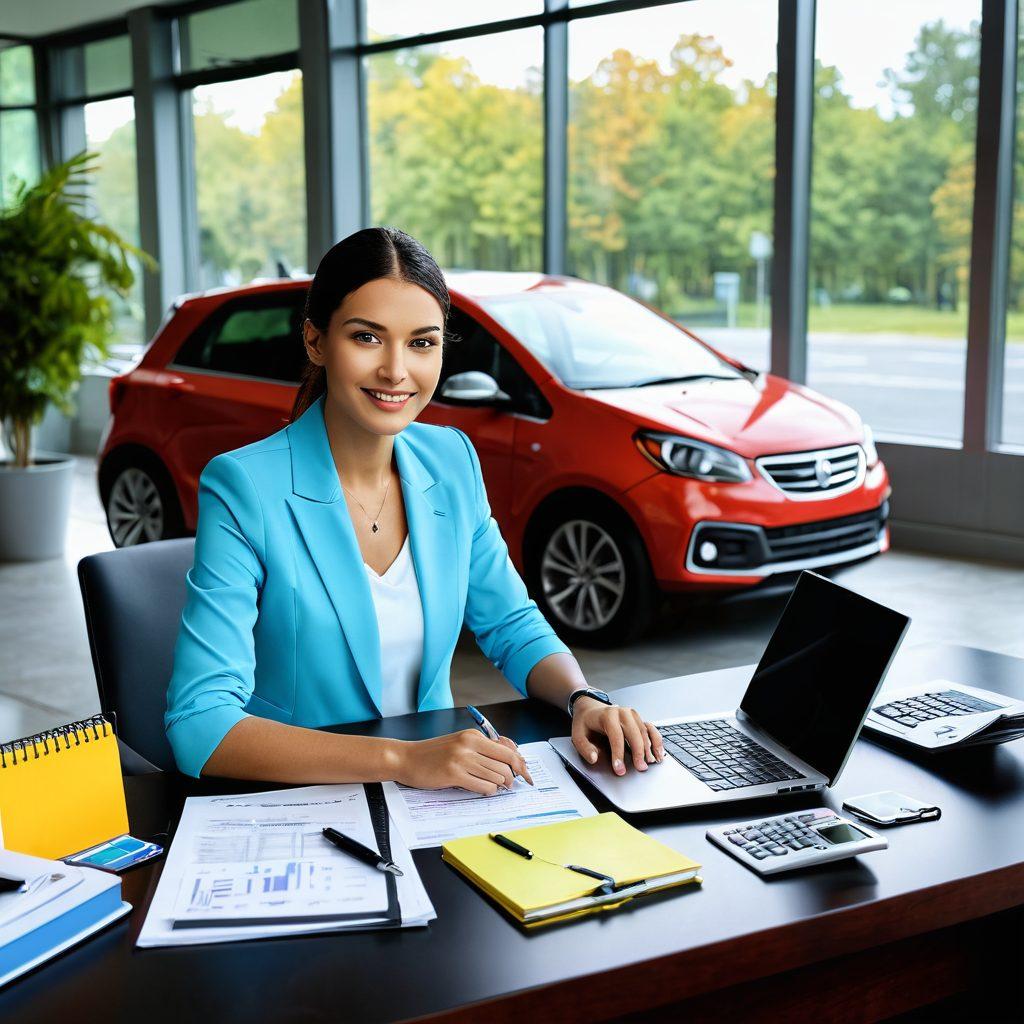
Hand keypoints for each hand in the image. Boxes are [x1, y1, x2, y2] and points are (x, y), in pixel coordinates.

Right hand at [391, 729, 533, 794]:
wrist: (406, 758)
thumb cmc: (433, 753)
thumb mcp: (460, 743)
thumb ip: (484, 748)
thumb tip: (512, 755)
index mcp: (473, 736)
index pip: (507, 750)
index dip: (521, 764)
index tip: (526, 774)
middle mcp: (469, 745)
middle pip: (506, 765)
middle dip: (512, 778)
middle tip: (510, 785)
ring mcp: (462, 760)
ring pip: (497, 777)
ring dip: (498, 786)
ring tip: (492, 787)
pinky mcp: (454, 775)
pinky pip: (483, 786)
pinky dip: (487, 791)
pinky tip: (482, 789)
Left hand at [571, 698, 664, 776]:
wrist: (590, 708)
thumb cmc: (585, 722)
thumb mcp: (577, 734)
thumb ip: (585, 748)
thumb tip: (594, 758)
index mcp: (607, 715)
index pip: (616, 736)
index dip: (618, 754)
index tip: (620, 769)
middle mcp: (622, 712)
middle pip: (634, 733)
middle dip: (638, 752)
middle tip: (640, 768)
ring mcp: (632, 714)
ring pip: (644, 731)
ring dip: (648, 748)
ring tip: (649, 763)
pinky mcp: (638, 719)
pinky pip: (650, 728)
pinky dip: (656, 740)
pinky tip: (658, 752)